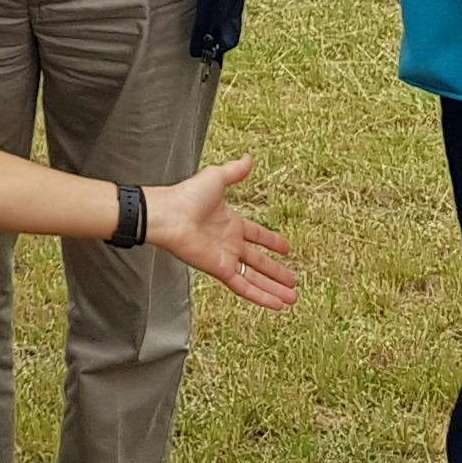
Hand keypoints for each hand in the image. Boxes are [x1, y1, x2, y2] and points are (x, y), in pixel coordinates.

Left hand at [145, 157, 298, 310]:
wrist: (167, 214)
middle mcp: (230, 243)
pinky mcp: (220, 270)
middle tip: (294, 280)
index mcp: (230, 223)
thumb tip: (249, 158)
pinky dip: (261, 296)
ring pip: (255, 278)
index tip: (287, 248)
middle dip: (277, 272)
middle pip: (259, 261)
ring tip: (292, 298)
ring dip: (274, 289)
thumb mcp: (216, 178)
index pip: (257, 235)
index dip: (272, 241)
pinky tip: (276, 304)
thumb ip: (234, 172)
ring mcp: (225, 258)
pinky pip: (244, 286)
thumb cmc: (185, 196)